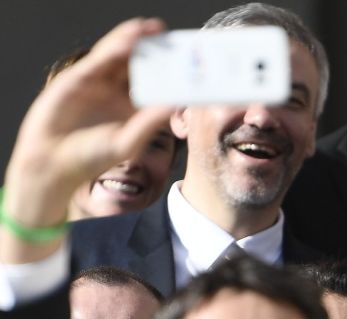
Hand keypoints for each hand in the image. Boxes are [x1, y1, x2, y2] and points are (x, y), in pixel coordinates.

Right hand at [3, 18, 172, 253]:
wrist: (54, 159)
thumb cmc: (92, 157)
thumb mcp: (128, 141)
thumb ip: (150, 121)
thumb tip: (175, 103)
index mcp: (133, 108)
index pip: (156, 84)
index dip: (170, 72)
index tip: (189, 63)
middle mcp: (117, 92)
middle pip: (140, 65)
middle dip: (155, 50)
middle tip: (175, 37)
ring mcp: (98, 82)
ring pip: (120, 56)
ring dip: (136, 40)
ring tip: (154, 28)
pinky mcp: (79, 77)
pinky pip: (100, 58)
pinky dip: (115, 46)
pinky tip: (130, 39)